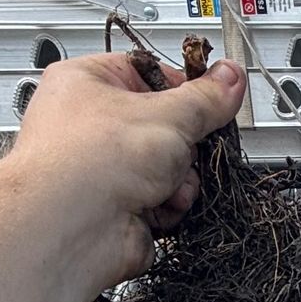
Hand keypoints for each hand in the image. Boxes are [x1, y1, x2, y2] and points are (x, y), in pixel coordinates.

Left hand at [8, 49, 247, 285]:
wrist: (71, 228)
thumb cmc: (91, 160)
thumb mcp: (170, 114)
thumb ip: (207, 97)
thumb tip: (229, 77)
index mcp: (86, 82)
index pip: (148, 72)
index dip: (184, 88)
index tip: (210, 98)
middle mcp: (88, 125)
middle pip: (162, 125)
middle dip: (184, 143)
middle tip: (184, 145)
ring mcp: (100, 169)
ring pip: (166, 166)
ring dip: (181, 178)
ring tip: (169, 182)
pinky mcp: (114, 207)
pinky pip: (160, 199)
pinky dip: (168, 204)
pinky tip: (161, 205)